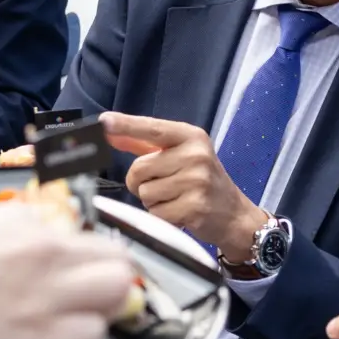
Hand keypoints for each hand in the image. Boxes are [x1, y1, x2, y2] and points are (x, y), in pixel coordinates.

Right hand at [0, 209, 133, 338]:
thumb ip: (20, 239)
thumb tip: (48, 258)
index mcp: (28, 221)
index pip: (91, 236)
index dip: (89, 260)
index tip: (79, 275)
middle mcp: (48, 250)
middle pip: (118, 263)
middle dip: (110, 282)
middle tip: (88, 300)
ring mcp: (49, 293)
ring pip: (113, 299)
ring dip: (98, 313)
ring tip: (71, 323)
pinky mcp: (42, 335)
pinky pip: (90, 337)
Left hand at [100, 111, 263, 263]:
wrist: (234, 214)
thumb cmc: (201, 181)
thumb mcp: (179, 155)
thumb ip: (143, 144)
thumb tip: (111, 132)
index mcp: (191, 137)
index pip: (152, 128)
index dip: (125, 125)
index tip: (104, 122)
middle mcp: (195, 155)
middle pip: (138, 168)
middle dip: (142, 182)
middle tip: (165, 185)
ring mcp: (197, 181)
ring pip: (144, 193)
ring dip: (153, 201)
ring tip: (175, 198)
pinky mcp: (195, 207)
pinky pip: (156, 213)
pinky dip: (162, 216)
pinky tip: (180, 212)